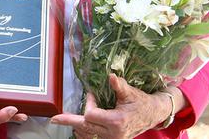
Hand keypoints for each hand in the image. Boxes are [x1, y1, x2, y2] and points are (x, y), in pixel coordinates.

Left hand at [50, 74, 171, 138]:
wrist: (154, 114)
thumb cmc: (142, 102)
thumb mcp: (131, 93)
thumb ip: (119, 86)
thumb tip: (111, 76)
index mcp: (117, 122)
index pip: (91, 115)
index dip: (89, 103)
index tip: (92, 95)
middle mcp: (113, 134)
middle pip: (85, 127)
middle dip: (69, 121)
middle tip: (54, 119)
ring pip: (88, 134)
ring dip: (78, 126)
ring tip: (65, 120)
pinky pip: (94, 137)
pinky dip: (86, 131)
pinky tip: (79, 125)